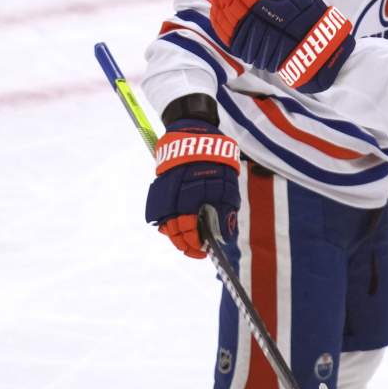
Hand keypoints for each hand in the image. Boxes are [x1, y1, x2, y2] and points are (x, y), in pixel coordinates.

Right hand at [144, 119, 240, 257]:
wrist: (193, 136)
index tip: (204, 252)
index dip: (196, 246)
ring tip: (189, 242)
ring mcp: (164, 196)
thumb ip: (225, 212)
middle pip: (175, 233)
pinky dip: (169, 224)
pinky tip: (179, 227)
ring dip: (177, 237)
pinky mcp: (160, 191)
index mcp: (190, 200)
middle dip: (186, 245)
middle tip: (197, 250)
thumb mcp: (227, 187)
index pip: (189, 232)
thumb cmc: (215, 162)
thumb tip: (226, 235)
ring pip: (166, 226)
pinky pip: (161, 214)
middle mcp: (173, 201)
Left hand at [209, 0, 354, 92]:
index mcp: (274, 12)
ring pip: (227, 21)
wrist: (318, 52)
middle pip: (233, 5)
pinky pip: (227, 37)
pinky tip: (217, 10)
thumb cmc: (314, 21)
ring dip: (219, 3)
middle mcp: (261, 28)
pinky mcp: (250, 53)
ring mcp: (254, 43)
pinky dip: (219, 23)